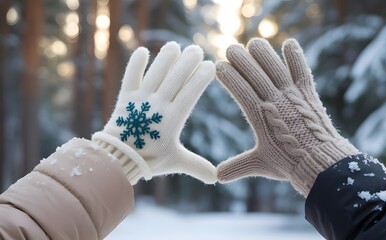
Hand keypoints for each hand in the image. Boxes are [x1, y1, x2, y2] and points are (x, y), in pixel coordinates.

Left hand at [93, 42, 216, 184]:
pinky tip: (141, 50)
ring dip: (165, 58)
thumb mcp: (176, 161)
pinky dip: (135, 64)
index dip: (200, 79)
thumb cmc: (149, 160)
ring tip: (174, 46)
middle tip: (196, 49)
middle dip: (187, 62)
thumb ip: (197, 166)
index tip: (210, 66)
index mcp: (172, 119)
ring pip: (155, 74)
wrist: (118, 159)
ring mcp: (140, 100)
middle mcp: (158, 106)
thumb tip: (217, 178)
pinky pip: (130, 77)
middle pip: (175, 79)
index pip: (190, 94)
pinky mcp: (125, 98)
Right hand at [215, 38, 357, 195]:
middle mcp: (275, 102)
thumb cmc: (288, 163)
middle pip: (255, 75)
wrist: (321, 162)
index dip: (229, 78)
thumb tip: (217, 177)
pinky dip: (296, 57)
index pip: (241, 91)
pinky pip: (302, 71)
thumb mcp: (259, 163)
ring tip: (254, 43)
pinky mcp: (307, 94)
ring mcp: (293, 96)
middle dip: (241, 60)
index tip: (219, 67)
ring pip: (276, 68)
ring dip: (264, 54)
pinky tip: (289, 42)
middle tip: (230, 49)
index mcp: (260, 116)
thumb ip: (238, 167)